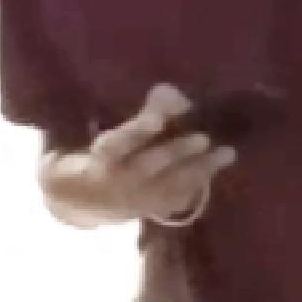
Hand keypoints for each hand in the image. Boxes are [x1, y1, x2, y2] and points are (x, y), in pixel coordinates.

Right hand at [41, 84, 236, 226]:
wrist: (74, 200)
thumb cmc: (84, 152)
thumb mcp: (89, 132)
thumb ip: (120, 112)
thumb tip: (163, 91)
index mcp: (97, 160)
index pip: (117, 145)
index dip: (137, 132)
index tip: (157, 118)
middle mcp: (117, 184)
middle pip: (149, 168)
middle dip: (176, 154)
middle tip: (203, 137)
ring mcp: (134, 201)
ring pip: (170, 185)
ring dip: (199, 169)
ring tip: (227, 152)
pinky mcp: (148, 210)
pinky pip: (178, 198)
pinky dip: (200, 182)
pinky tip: (221, 163)